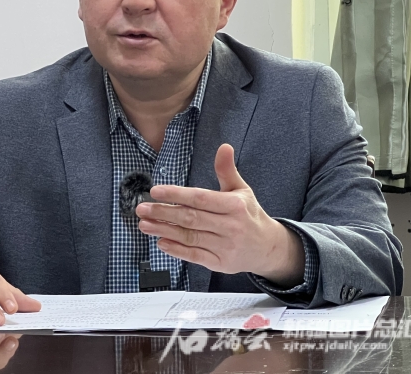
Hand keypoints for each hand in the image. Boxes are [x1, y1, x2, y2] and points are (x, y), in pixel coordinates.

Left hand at [136, 143, 304, 286]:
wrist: (267, 247)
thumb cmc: (249, 215)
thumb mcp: (242, 189)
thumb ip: (227, 170)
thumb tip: (224, 147)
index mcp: (235, 206)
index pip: (201, 198)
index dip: (177, 195)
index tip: (155, 191)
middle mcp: (230, 227)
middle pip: (191, 219)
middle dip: (163, 213)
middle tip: (142, 208)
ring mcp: (225, 247)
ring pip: (189, 238)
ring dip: (164, 230)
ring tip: (145, 224)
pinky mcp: (220, 263)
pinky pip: (195, 256)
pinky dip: (176, 250)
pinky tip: (161, 242)